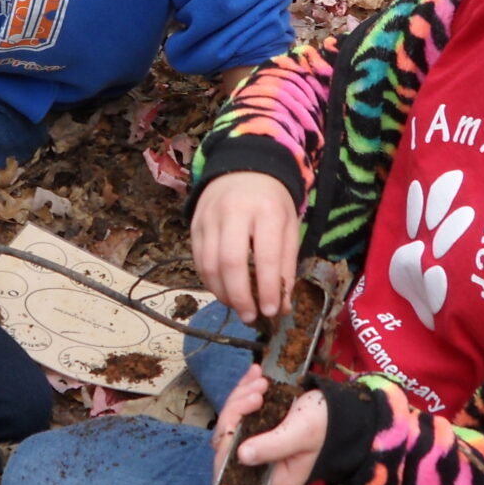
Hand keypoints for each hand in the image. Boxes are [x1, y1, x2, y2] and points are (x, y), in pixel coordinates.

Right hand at [191, 171, 299, 323]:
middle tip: (249, 317)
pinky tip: (224, 291)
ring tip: (238, 307)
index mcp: (266, 211)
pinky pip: (198, 260)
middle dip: (240, 296)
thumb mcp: (289, 226)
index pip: (266, 256)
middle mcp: (234, 212)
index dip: (268, 288)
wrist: (243, 168)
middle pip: (231, 262)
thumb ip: (287, 265)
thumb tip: (282, 306)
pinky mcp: (194, 224)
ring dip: (223, 293)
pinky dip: (210, 282)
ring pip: (209, 264)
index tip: (272, 311)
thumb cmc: (271, 202)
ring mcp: (209, 217)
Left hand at [210, 365, 327, 484]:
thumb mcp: (302, 433)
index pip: (231, 466)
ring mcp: (255, 449)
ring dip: (243, 395)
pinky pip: (239, 410)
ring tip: (263, 381)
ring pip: (231, 421)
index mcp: (272, 482)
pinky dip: (245, 390)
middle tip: (261, 388)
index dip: (228, 436)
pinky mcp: (255, 430)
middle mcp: (259, 470)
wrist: (339, 410)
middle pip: (227, 439)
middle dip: (238, 408)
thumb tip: (242, 455)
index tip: (243, 409)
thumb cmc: (325, 424)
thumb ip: (273, 446)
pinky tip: (255, 374)